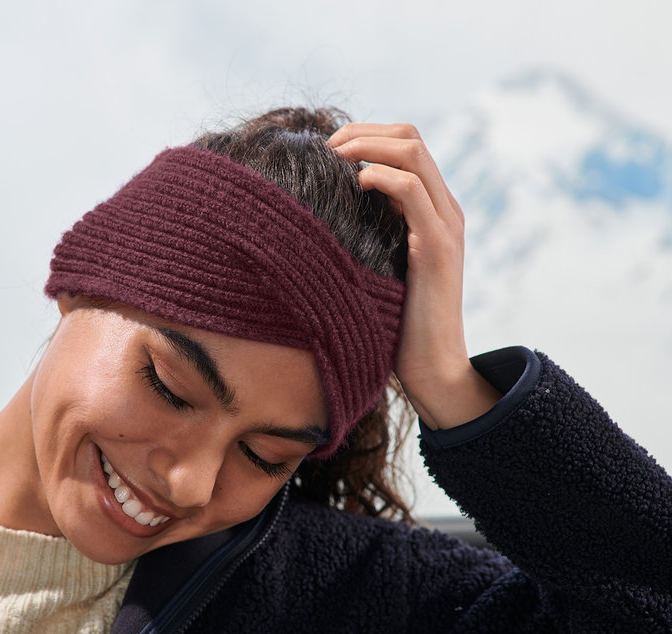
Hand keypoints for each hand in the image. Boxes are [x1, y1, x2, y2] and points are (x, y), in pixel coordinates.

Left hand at [328, 123, 499, 428]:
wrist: (430, 368)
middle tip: (322, 148)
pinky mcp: (437, 246)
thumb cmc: (395, 323)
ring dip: (366, 145)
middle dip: (361, 132)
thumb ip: (367, 235)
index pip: (405, 145)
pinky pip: (411, 191)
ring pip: (412, 153)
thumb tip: (321, 216)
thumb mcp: (378, 267)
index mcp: (432, 210)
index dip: (364, 135)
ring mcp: (444, 224)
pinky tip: (353, 184)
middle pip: (410, 136)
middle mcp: (444, 208)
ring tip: (331, 159)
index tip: (324, 149)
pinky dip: (380, 177)